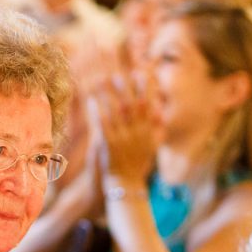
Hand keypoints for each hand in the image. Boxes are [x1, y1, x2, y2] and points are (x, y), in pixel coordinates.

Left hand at [85, 65, 160, 188]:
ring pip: (115, 110)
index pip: (148, 103)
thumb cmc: (138, 165)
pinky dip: (97, 110)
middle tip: (117, 65)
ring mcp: (123, 138)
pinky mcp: (108, 146)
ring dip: (108, 92)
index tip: (140, 69)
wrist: (126, 186)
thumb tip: (160, 111)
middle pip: (130, 101)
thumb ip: (157, 129)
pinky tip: (90, 99)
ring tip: (101, 75)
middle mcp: (137, 132)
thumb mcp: (152, 147)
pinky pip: (102, 124)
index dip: (144, 86)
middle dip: (123, 81)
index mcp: (148, 131)